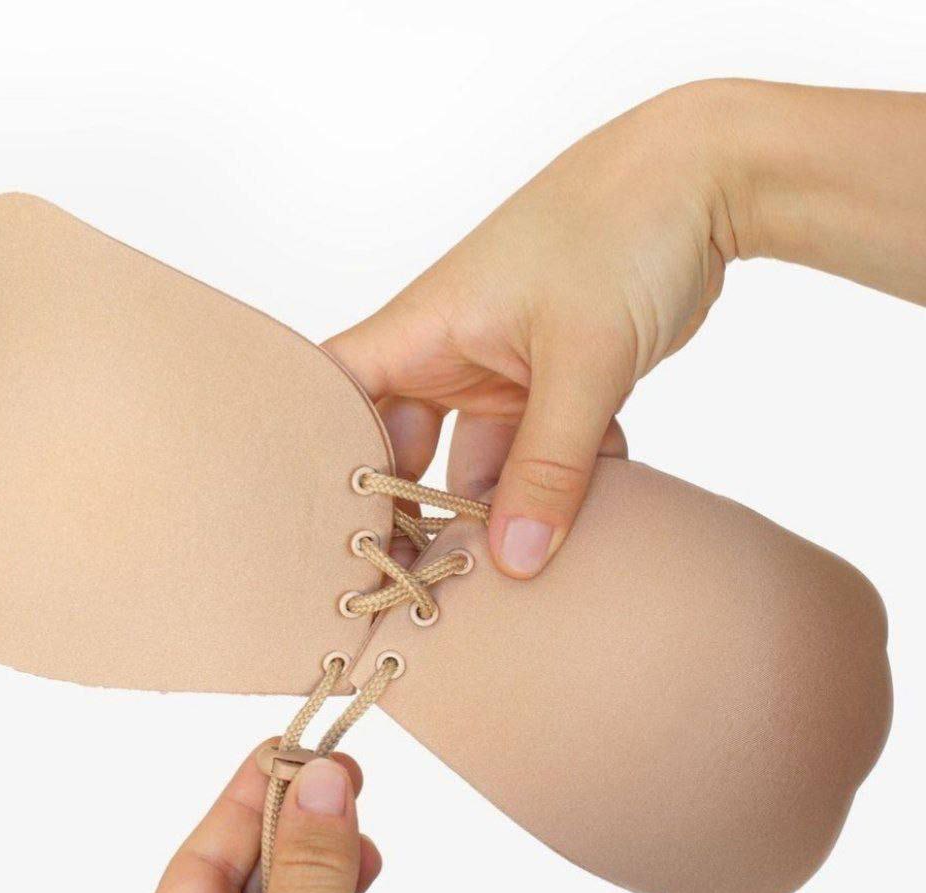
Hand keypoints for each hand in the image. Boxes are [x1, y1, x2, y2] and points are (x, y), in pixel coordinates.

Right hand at [326, 80, 925, 577]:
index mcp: (423, 329)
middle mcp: (448, 353)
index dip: (322, 465)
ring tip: (530, 552)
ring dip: (510, 502)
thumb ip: (550, 468)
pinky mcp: (548, 386)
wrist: (705, 180)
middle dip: (423, 511)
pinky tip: (599, 498)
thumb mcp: (584, 361)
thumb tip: (514, 563)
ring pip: (479, 463)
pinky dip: (561, 480)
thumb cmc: (621, 232)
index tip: (339, 536)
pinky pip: (536, 454)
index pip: (335, 401)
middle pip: (402, 452)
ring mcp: (499, 372)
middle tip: (438, 577)